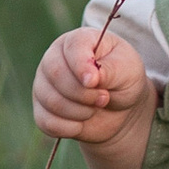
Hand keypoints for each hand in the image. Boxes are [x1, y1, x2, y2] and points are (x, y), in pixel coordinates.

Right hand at [32, 25, 152, 148]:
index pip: (73, 46)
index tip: (95, 82)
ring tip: (95, 108)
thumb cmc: (123, 80)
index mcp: (78, 41)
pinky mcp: (41, 109)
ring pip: (51, 101)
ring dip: (80, 112)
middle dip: (84, 94)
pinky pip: (46, 122)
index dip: (82, 66)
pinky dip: (69, 127)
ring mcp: (44, 84)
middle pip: (56, 74)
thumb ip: (110, 70)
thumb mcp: (127, 70)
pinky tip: (82, 122)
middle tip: (104, 98)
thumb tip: (90, 79)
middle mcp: (54, 58)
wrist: (119, 109)